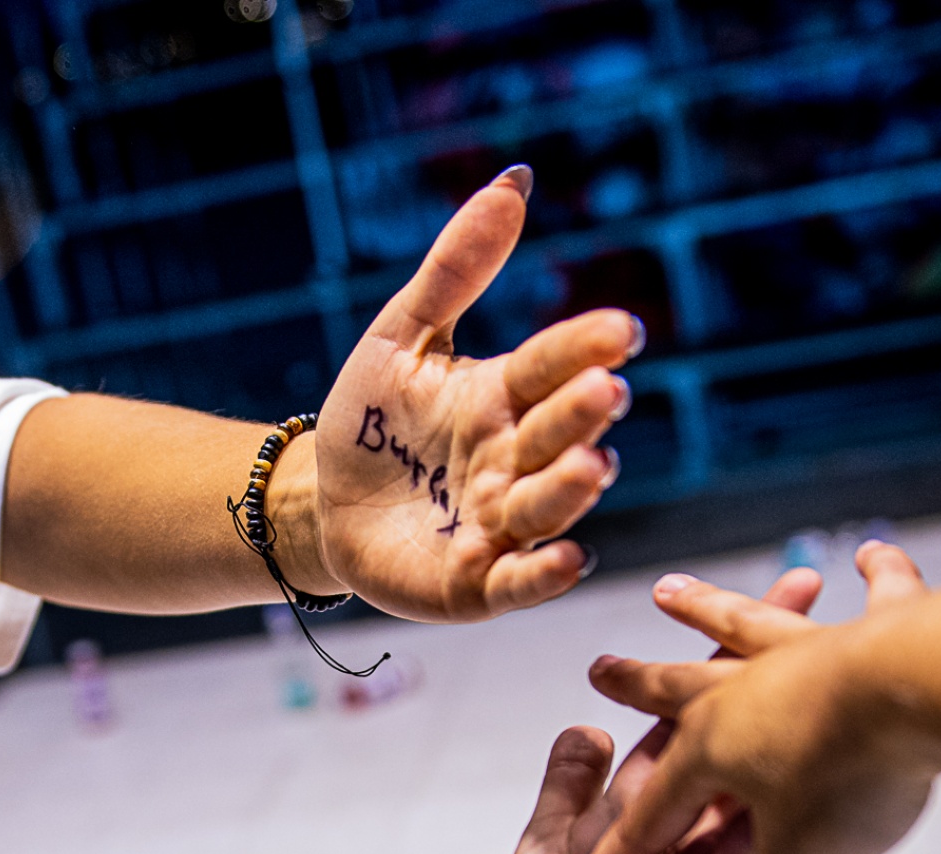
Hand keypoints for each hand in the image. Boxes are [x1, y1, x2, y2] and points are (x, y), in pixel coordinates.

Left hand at [308, 166, 641, 621]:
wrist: (319, 502)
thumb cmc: (369, 419)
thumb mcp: (402, 335)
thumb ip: (456, 269)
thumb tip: (514, 181)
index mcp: (504, 397)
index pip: (552, 365)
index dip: (584, 349)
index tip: (621, 330)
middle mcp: (514, 461)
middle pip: (557, 435)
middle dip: (581, 415)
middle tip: (604, 390)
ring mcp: (499, 524)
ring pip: (547, 506)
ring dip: (572, 488)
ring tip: (591, 463)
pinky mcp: (475, 585)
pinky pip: (517, 582)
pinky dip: (544, 574)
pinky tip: (568, 556)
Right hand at [561, 540, 939, 853]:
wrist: (923, 690)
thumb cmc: (852, 776)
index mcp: (710, 754)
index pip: (649, 819)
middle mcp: (745, 692)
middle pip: (673, 690)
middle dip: (636, 685)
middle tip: (602, 669)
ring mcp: (808, 652)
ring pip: (746, 625)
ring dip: (708, 607)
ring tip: (673, 590)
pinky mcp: (883, 628)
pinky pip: (883, 597)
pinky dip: (882, 576)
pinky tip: (873, 554)